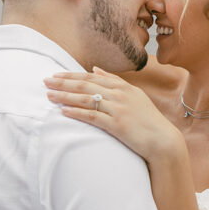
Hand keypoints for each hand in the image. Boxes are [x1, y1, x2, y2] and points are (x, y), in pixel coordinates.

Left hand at [43, 68, 181, 162]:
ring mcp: (118, 109)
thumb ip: (114, 81)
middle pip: (85, 85)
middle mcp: (119, 95)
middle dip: (63, 83)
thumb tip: (95, 69)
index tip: (55, 75)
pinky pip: (92, 116)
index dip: (71, 75)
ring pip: (86, 99)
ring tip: (49, 96)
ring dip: (65, 97)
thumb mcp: (134, 95)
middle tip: (45, 81)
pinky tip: (64, 111)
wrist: (163, 140)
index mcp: (123, 87)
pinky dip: (77, 112)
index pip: (91, 77)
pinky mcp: (117, 124)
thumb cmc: (148, 120)